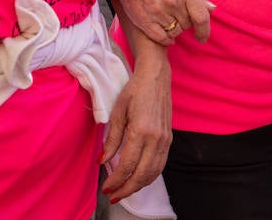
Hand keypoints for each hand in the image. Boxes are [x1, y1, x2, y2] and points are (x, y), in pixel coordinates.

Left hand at [100, 59, 171, 201]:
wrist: (156, 76)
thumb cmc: (134, 90)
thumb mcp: (117, 112)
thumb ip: (111, 139)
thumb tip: (102, 161)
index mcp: (141, 130)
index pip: (127, 165)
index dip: (115, 180)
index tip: (106, 188)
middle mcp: (156, 138)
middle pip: (142, 174)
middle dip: (127, 189)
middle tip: (113, 195)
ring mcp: (165, 139)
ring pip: (153, 173)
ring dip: (138, 185)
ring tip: (124, 190)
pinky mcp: (169, 139)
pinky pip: (160, 164)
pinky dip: (149, 176)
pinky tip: (139, 178)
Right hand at [107, 0, 213, 45]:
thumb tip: (212, 9)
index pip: (201, 17)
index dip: (204, 30)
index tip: (202, 37)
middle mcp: (173, 1)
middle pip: (187, 25)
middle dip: (185, 23)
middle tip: (177, 15)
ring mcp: (158, 11)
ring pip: (175, 32)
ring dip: (174, 29)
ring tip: (167, 19)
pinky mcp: (145, 20)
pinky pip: (162, 38)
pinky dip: (165, 38)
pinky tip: (164, 33)